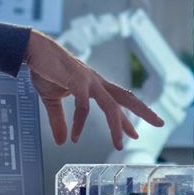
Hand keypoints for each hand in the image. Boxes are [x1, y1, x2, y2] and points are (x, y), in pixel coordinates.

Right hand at [24, 30, 163, 148]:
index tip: (135, 133)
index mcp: (94, 85)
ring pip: (111, 105)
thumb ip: (59, 120)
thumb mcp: (52, 99)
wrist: (33, 50)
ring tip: (119, 144)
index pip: (117, 103)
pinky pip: (83, 106)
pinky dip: (80, 123)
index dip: (126, 119)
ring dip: (117, 126)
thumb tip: (62, 142)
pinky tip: (75, 137)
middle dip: (144, 111)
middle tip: (160, 123)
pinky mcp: (76, 81)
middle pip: (126, 97)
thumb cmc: (45, 70)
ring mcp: (88, 80)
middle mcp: (96, 82)